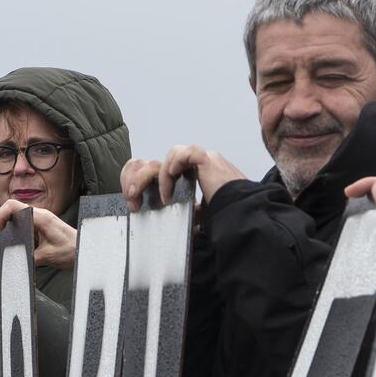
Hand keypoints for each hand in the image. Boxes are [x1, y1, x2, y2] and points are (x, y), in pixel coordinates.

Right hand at [0, 200, 77, 273]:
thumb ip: (28, 258)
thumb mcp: (47, 257)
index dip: (0, 216)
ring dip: (3, 221)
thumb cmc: (71, 251)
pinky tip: (5, 235)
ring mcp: (40, 219)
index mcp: (41, 217)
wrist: (85, 251)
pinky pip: (22, 221)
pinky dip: (11, 226)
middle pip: (11, 208)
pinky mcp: (41, 226)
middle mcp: (39, 215)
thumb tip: (10, 263)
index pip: (13, 206)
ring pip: (16, 214)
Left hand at [122, 147, 246, 216]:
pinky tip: (169, 189)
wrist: (244, 217)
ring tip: (154, 197)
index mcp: (196, 175)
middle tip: (132, 198)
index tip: (134, 200)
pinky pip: (183, 154)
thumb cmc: (226, 218)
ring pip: (170, 154)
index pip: (164, 167)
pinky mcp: (208, 160)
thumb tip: (167, 222)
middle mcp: (199, 164)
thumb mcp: (197, 217)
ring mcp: (205, 159)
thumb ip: (184, 212)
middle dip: (139, 177)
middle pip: (162, 159)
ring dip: (153, 175)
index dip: (144, 179)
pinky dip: (172, 169)